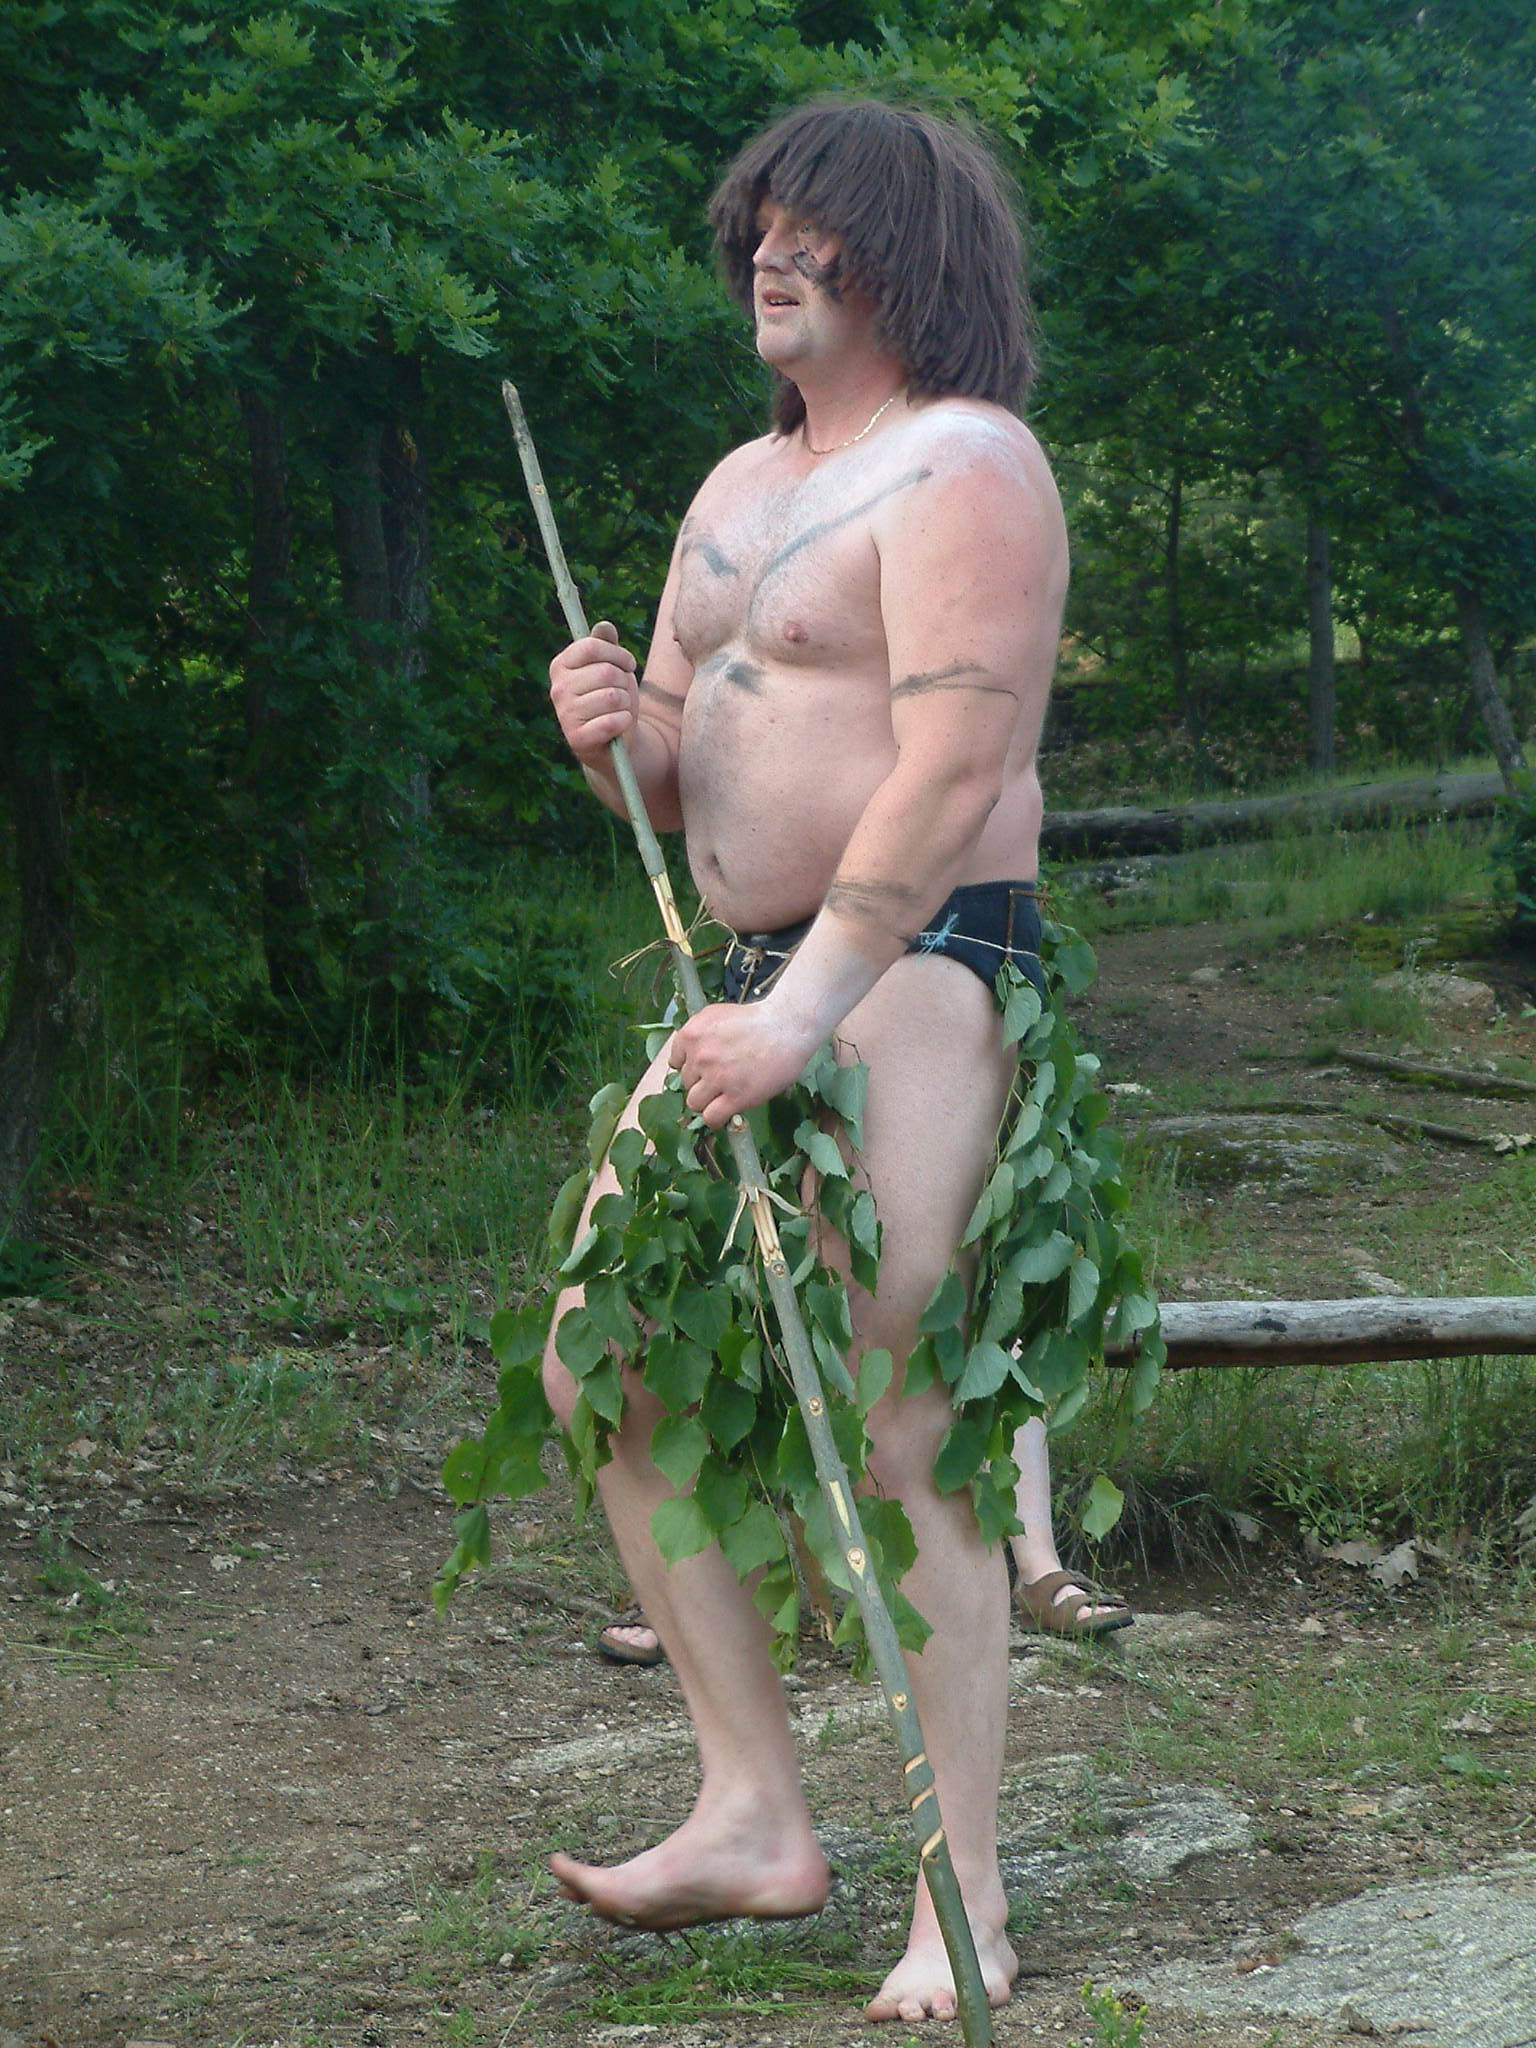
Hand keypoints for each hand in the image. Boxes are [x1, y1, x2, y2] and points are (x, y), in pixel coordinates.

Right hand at [549, 620, 636, 763]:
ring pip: (612, 697)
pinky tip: (619, 725)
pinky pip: (612, 721)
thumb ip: (606, 644)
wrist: (614, 741)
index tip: (628, 664)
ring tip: (618, 710)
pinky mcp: (577, 739)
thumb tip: (604, 626)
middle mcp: (558, 689)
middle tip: (622, 693)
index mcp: (561, 666)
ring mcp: (565, 715)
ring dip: (625, 704)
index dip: (617, 654)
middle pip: (606, 672)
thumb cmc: (611, 697)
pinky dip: (624, 722)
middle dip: (625, 682)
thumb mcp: (611, 666)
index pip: (591, 646)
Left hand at [667, 999, 821, 1129]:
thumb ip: (698, 1035)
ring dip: (707, 1101)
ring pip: (694, 1102)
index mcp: (691, 1034)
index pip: (675, 1062)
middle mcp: (699, 1056)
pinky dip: (716, 1118)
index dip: (691, 1067)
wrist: (786, 1027)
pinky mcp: (735, 1097)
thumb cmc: (756, 1020)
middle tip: (722, 1077)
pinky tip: (725, 1112)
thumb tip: (686, 1058)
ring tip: (724, 1094)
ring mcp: (716, 1078)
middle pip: (686, 1082)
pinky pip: (711, 1117)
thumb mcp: (716, 1016)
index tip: (703, 1068)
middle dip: (701, 1081)